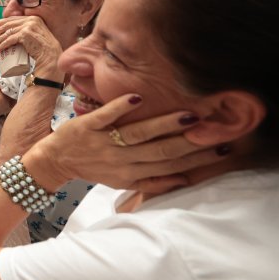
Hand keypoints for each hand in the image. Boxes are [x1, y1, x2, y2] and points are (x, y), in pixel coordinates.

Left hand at [0, 15, 62, 65]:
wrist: (51, 56)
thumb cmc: (43, 48)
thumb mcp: (35, 34)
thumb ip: (26, 30)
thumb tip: (10, 32)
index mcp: (33, 18)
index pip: (12, 19)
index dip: (0, 23)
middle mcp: (31, 20)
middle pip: (8, 24)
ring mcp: (28, 26)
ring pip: (7, 32)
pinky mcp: (25, 34)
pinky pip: (10, 39)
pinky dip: (3, 44)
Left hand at [24, 94, 223, 194]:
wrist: (55, 162)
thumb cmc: (94, 168)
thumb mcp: (123, 181)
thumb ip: (153, 181)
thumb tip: (185, 178)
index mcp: (132, 174)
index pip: (171, 166)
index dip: (198, 158)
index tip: (223, 147)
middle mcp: (121, 160)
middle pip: (161, 151)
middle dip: (191, 141)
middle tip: (218, 129)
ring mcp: (103, 142)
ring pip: (138, 134)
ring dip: (164, 124)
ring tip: (189, 114)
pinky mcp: (85, 127)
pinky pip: (104, 117)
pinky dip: (119, 108)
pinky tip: (137, 97)